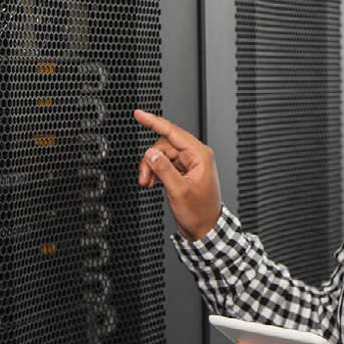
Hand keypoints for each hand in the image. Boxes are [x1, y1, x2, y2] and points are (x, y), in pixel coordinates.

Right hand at [134, 110, 221, 240]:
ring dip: (151, 168)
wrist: (205, 229)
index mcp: (200, 155)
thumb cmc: (199, 213)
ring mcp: (189, 164)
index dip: (154, 122)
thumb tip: (151, 153)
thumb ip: (163, 170)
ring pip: (161, 155)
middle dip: (150, 159)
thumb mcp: (178, 191)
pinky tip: (152, 183)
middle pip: (164, 145)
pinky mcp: (182, 172)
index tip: (139, 115)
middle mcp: (195, 157)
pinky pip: (164, 163)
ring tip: (147, 183)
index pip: (173, 132)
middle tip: (143, 177)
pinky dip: (155, 172)